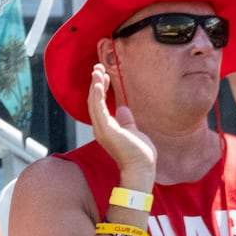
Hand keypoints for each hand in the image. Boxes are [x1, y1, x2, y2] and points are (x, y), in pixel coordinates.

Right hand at [87, 64, 155, 186]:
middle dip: (95, 84)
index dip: (100, 89)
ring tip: (96, 71)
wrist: (141, 167)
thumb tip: (123, 109)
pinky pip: (99, 108)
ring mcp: (102, 129)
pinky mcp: (106, 130)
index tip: (104, 76)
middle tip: (97, 68)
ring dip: (95, 86)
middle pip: (94, 101)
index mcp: (106, 128)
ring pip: (94, 102)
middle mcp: (100, 128)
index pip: (99, 105)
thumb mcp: (133, 132)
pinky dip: (98, 95)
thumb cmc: (139, 153)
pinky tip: (99, 83)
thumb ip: (126, 121)